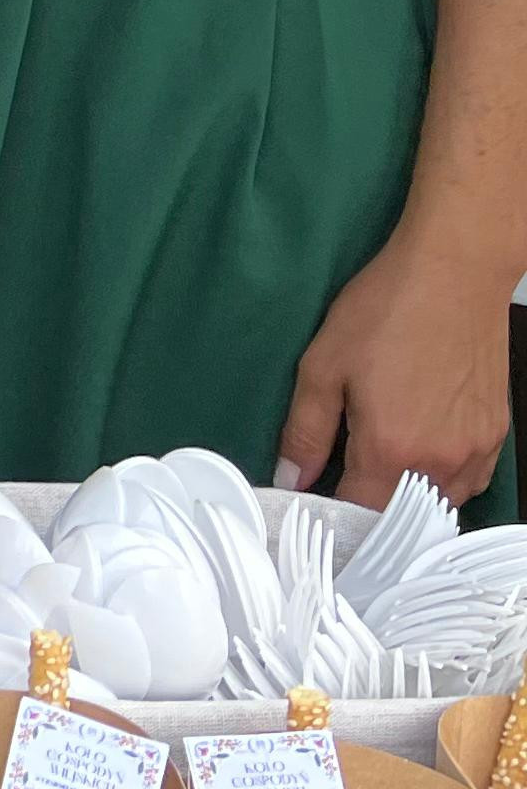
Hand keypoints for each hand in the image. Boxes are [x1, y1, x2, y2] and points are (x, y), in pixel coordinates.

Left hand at [280, 231, 516, 506]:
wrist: (455, 273)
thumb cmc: (384, 312)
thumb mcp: (322, 367)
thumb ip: (305, 433)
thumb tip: (291, 481)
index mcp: (393, 450)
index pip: (361, 514)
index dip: (332, 512)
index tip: (314, 497)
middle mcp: (442, 463)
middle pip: (402, 513)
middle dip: (370, 505)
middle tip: (342, 475)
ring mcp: (477, 452)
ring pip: (438, 501)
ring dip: (406, 493)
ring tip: (379, 459)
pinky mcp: (497, 434)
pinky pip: (469, 480)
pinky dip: (442, 478)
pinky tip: (419, 450)